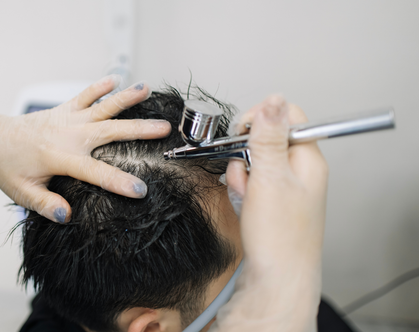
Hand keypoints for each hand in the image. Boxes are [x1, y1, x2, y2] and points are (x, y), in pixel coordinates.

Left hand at [0, 76, 170, 222]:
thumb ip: (45, 205)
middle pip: (109, 131)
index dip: (119, 182)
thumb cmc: (7, 168)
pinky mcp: (64, 110)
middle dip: (138, 131)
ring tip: (146, 89)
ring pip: (101, 107)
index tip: (141, 190)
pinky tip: (116, 79)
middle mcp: (67, 135)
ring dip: (125, 99)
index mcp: (59, 157)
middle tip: (163, 129)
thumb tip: (68, 216)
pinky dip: (99, 87)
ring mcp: (67, 119)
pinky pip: (84, 96)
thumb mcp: (22, 193)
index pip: (95, 172)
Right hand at [217, 96, 327, 330]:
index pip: (287, 117)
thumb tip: (274, 98)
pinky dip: (242, 189)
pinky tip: (244, 204)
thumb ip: (268, 136)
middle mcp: (301, 170)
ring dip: (242, 173)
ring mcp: (287, 186)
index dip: (261, 119)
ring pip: (255, 161)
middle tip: (246, 173)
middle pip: (267, 139)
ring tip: (245, 195)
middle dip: (246, 153)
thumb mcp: (269, 177)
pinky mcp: (274, 201)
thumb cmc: (278, 235)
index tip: (243, 133)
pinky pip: (253, 182)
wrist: (275, 278)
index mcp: (308, 159)